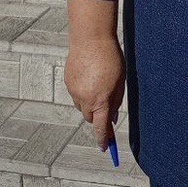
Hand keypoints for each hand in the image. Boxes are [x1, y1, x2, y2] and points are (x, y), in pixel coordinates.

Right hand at [64, 36, 125, 151]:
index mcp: (101, 100)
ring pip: (82, 106)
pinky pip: (76, 93)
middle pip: (90, 118)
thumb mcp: (120, 80)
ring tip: (99, 83)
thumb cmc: (111, 58)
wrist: (91, 38)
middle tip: (106, 109)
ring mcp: (74, 91)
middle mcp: (85, 99)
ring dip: (90, 103)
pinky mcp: (68, 82)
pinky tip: (90, 75)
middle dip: (98, 117)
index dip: (103, 139)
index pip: (101, 128)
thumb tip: (112, 117)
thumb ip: (116, 100)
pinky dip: (83, 91)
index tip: (104, 148)